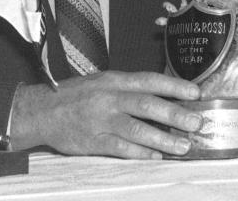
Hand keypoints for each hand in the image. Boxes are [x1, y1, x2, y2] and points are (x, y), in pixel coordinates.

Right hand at [10, 71, 202, 158]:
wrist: (41, 111)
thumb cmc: (77, 95)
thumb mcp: (103, 82)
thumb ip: (130, 89)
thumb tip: (164, 97)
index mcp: (114, 80)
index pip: (149, 80)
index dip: (174, 86)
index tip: (196, 92)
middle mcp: (109, 98)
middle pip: (147, 105)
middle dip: (175, 114)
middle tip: (196, 122)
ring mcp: (101, 121)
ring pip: (137, 130)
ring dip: (163, 139)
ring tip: (183, 147)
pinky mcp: (93, 141)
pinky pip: (121, 149)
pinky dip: (140, 154)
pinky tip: (156, 158)